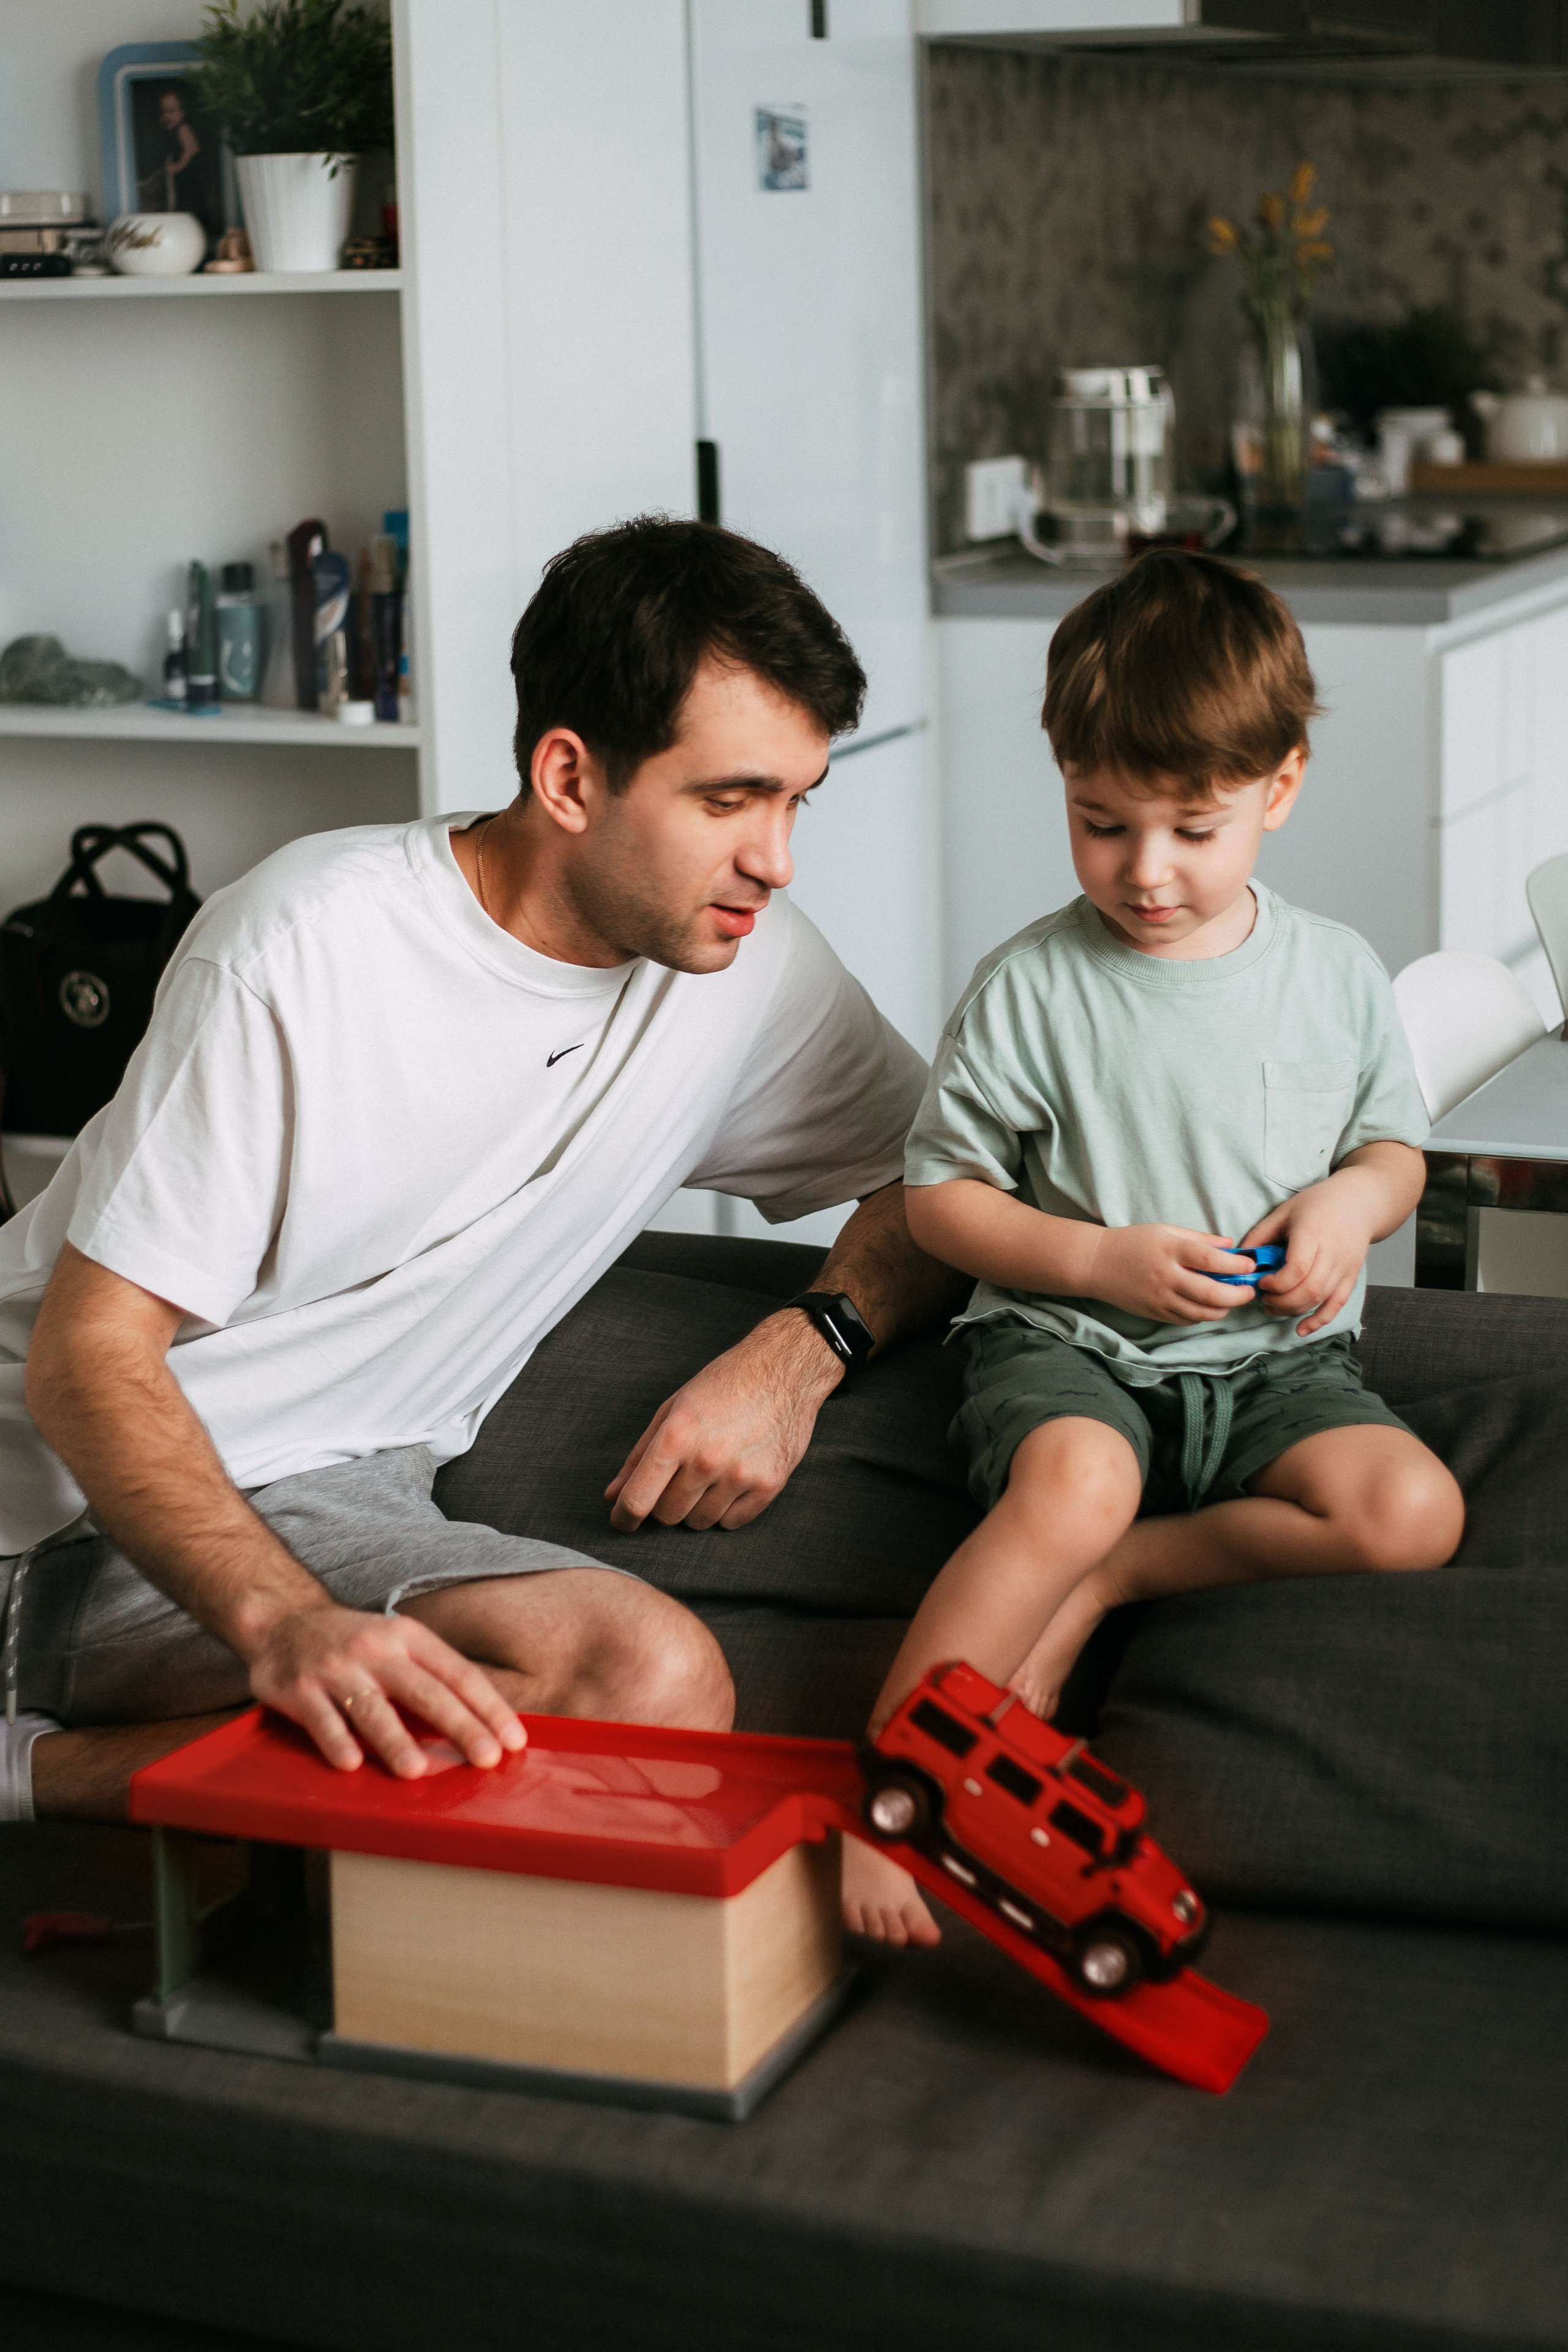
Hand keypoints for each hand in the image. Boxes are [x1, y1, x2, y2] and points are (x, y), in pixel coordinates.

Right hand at [245, 1598, 527, 1778]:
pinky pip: (322, 1719)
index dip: (488, 1706)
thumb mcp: (397, 1641)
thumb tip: (482, 1721)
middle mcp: (376, 1650)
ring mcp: (336, 1669)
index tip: (513, 1738)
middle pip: (425, 1692)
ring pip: (372, 1709)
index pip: (458, 1673)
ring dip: (396, 1740)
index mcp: (408, 1637)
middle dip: (460, 1726)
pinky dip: (337, 1741)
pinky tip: (352, 1764)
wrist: (282, 1616)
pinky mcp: (299, 1690)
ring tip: (417, 1769)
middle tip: (486, 1757)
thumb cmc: (352, 1639)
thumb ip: (431, 1674)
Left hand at [606, 1309, 841, 1531]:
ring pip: (699, 1522)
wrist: (784, 1370)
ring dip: (697, 1506)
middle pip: (667, 1515)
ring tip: (710, 1472)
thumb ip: (640, 1454)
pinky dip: (726, 1509)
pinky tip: (732, 1480)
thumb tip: (614, 1494)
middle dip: (665, 1502)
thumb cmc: (725, 1384)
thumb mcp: (673, 1408)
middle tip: (678, 1478)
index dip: (623, 1517)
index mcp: (677, 1436)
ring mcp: (740, 1475)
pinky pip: (731, 1522)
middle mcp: (707, 1460)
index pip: (638, 1499)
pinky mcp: (768, 1486)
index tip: (622, 1520)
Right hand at [1086, 1224, 1255, 1324]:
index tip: (1249, 1266)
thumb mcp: (1165, 1230)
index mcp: (1170, 1250)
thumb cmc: (1133, 1242)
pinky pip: (1186, 1320)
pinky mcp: (1155, 1313)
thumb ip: (1199, 1239)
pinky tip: (1209, 1307)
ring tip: (1232, 1301)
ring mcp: (1160, 1298)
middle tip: (1249, 1291)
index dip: (1236, 1265)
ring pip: (1201, 1313)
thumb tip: (1231, 1245)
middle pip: (1211, 1293)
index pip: (1211, 1260)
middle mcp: (1166, 1276)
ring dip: (1223, 1309)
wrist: (1097, 1263)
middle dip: (1237, 1295)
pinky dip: (1203, 1316)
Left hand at [1242, 1176, 1377, 1335]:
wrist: (1358, 1203)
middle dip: (1281, 1301)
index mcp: (1313, 1233)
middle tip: (1264, 1300)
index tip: (1261, 1283)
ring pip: (1320, 1299)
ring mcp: (1345, 1267)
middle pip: (1308, 1289)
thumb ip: (1260, 1235)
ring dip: (1293, 1310)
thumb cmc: (1317, 1205)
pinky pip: (1336, 1305)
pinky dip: (1319, 1321)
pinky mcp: (1351, 1277)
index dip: (1276, 1283)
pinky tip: (1301, 1330)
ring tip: (1274, 1307)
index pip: (1297, 1268)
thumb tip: (1239, 1259)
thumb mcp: (1284, 1212)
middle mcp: (1332, 1253)